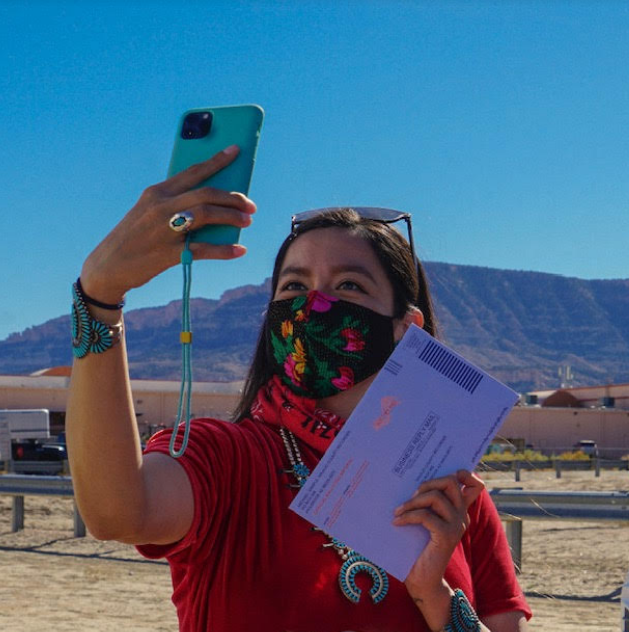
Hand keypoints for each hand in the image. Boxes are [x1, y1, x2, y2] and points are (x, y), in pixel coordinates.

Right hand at [79, 145, 256, 303]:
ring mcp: (164, 229)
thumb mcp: (148, 213)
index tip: (236, 151)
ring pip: (206, 214)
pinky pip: (204, 249)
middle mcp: (161, 206)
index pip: (193, 172)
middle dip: (233, 197)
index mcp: (156, 192)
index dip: (217, 160)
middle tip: (251, 205)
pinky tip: (240, 250)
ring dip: (231, 216)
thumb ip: (175, 205)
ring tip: (247, 222)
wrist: (107, 267)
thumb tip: (212, 207)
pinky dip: (225, 250)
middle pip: (206, 193)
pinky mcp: (168, 254)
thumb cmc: (133, 238)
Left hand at [393, 470, 484, 601]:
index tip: (444, 471)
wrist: (422, 579)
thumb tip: (411, 483)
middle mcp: (462, 515)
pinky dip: (408, 516)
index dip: (464, 473)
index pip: (474, 485)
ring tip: (399, 511)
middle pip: (451, 482)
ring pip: (436, 497)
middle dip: (429, 482)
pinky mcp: (446, 536)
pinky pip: (426, 516)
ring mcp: (456, 525)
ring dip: (413, 501)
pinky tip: (397, 522)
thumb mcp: (423, 521)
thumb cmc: (419, 547)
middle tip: (412, 494)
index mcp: (459, 510)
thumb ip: (425, 504)